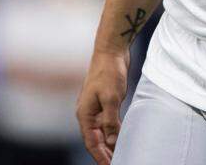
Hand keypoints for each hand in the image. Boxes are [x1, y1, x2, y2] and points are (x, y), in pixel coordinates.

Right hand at [76, 48, 129, 164]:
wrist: (111, 51)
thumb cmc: (109, 72)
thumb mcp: (111, 98)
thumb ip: (110, 120)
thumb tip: (111, 140)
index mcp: (85, 114)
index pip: (91, 142)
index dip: (100, 156)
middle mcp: (88, 113)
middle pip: (96, 140)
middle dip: (105, 153)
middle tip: (117, 163)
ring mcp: (95, 108)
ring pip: (102, 132)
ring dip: (110, 144)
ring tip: (120, 155)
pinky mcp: (104, 102)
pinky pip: (108, 123)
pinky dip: (113, 132)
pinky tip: (120, 138)